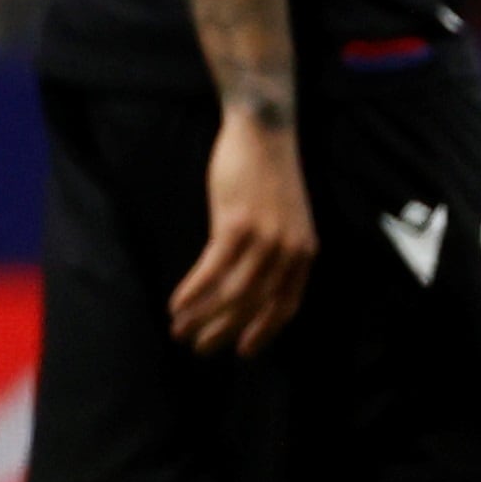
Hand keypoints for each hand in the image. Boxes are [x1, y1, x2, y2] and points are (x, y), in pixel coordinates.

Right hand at [167, 103, 314, 355]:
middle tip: (201, 349)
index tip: (243, 351)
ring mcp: (264, 240)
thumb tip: (252, 284)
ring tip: (180, 331)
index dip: (264, 332)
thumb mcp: (286, 216)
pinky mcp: (236, 225)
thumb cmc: (268, 172)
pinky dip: (192, 292)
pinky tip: (176, 303)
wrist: (264, 130)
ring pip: (231, 294)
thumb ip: (279, 250)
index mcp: (304, 253)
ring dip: (202, 317)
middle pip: (256, 307)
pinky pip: (211, 270)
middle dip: (224, 332)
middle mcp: (289, 252)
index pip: (286, 306)